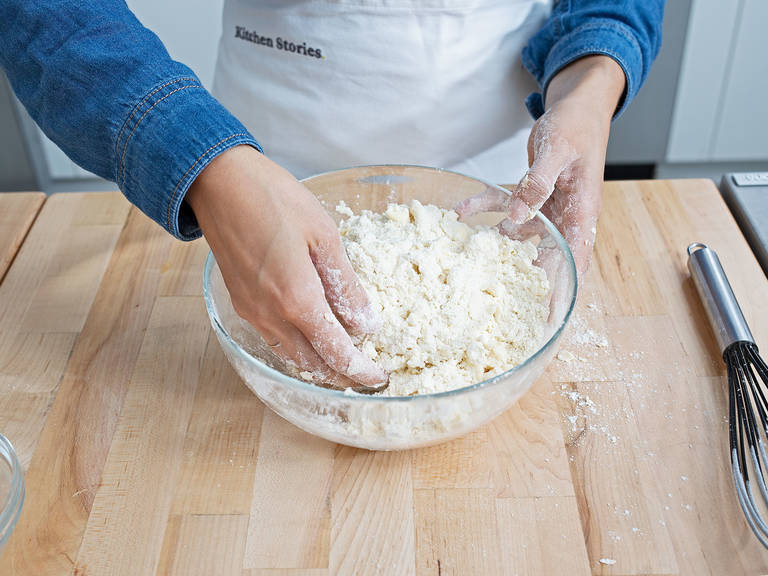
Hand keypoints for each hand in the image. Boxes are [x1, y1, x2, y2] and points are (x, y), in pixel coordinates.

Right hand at [186, 145, 387, 390]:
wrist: (218, 181)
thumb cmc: (274, 199)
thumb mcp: (324, 236)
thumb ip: (345, 285)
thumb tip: (366, 323)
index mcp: (297, 299)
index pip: (335, 352)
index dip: (359, 370)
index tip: (378, 378)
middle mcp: (271, 315)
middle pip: (311, 364)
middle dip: (340, 376)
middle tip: (364, 376)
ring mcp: (252, 311)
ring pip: (289, 356)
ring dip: (317, 366)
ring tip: (341, 363)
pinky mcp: (240, 302)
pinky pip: (272, 340)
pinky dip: (296, 349)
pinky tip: (310, 338)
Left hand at [456, 55, 625, 277]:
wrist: (577, 106)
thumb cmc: (578, 126)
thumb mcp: (558, 151)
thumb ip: (538, 182)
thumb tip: (518, 214)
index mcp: (581, 213)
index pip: (575, 260)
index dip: (561, 289)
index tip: (547, 316)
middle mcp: (565, 217)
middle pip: (544, 257)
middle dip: (520, 278)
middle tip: (494, 299)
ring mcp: (547, 209)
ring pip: (517, 236)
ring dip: (491, 244)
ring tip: (464, 258)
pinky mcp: (531, 196)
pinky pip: (505, 208)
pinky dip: (484, 209)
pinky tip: (461, 212)